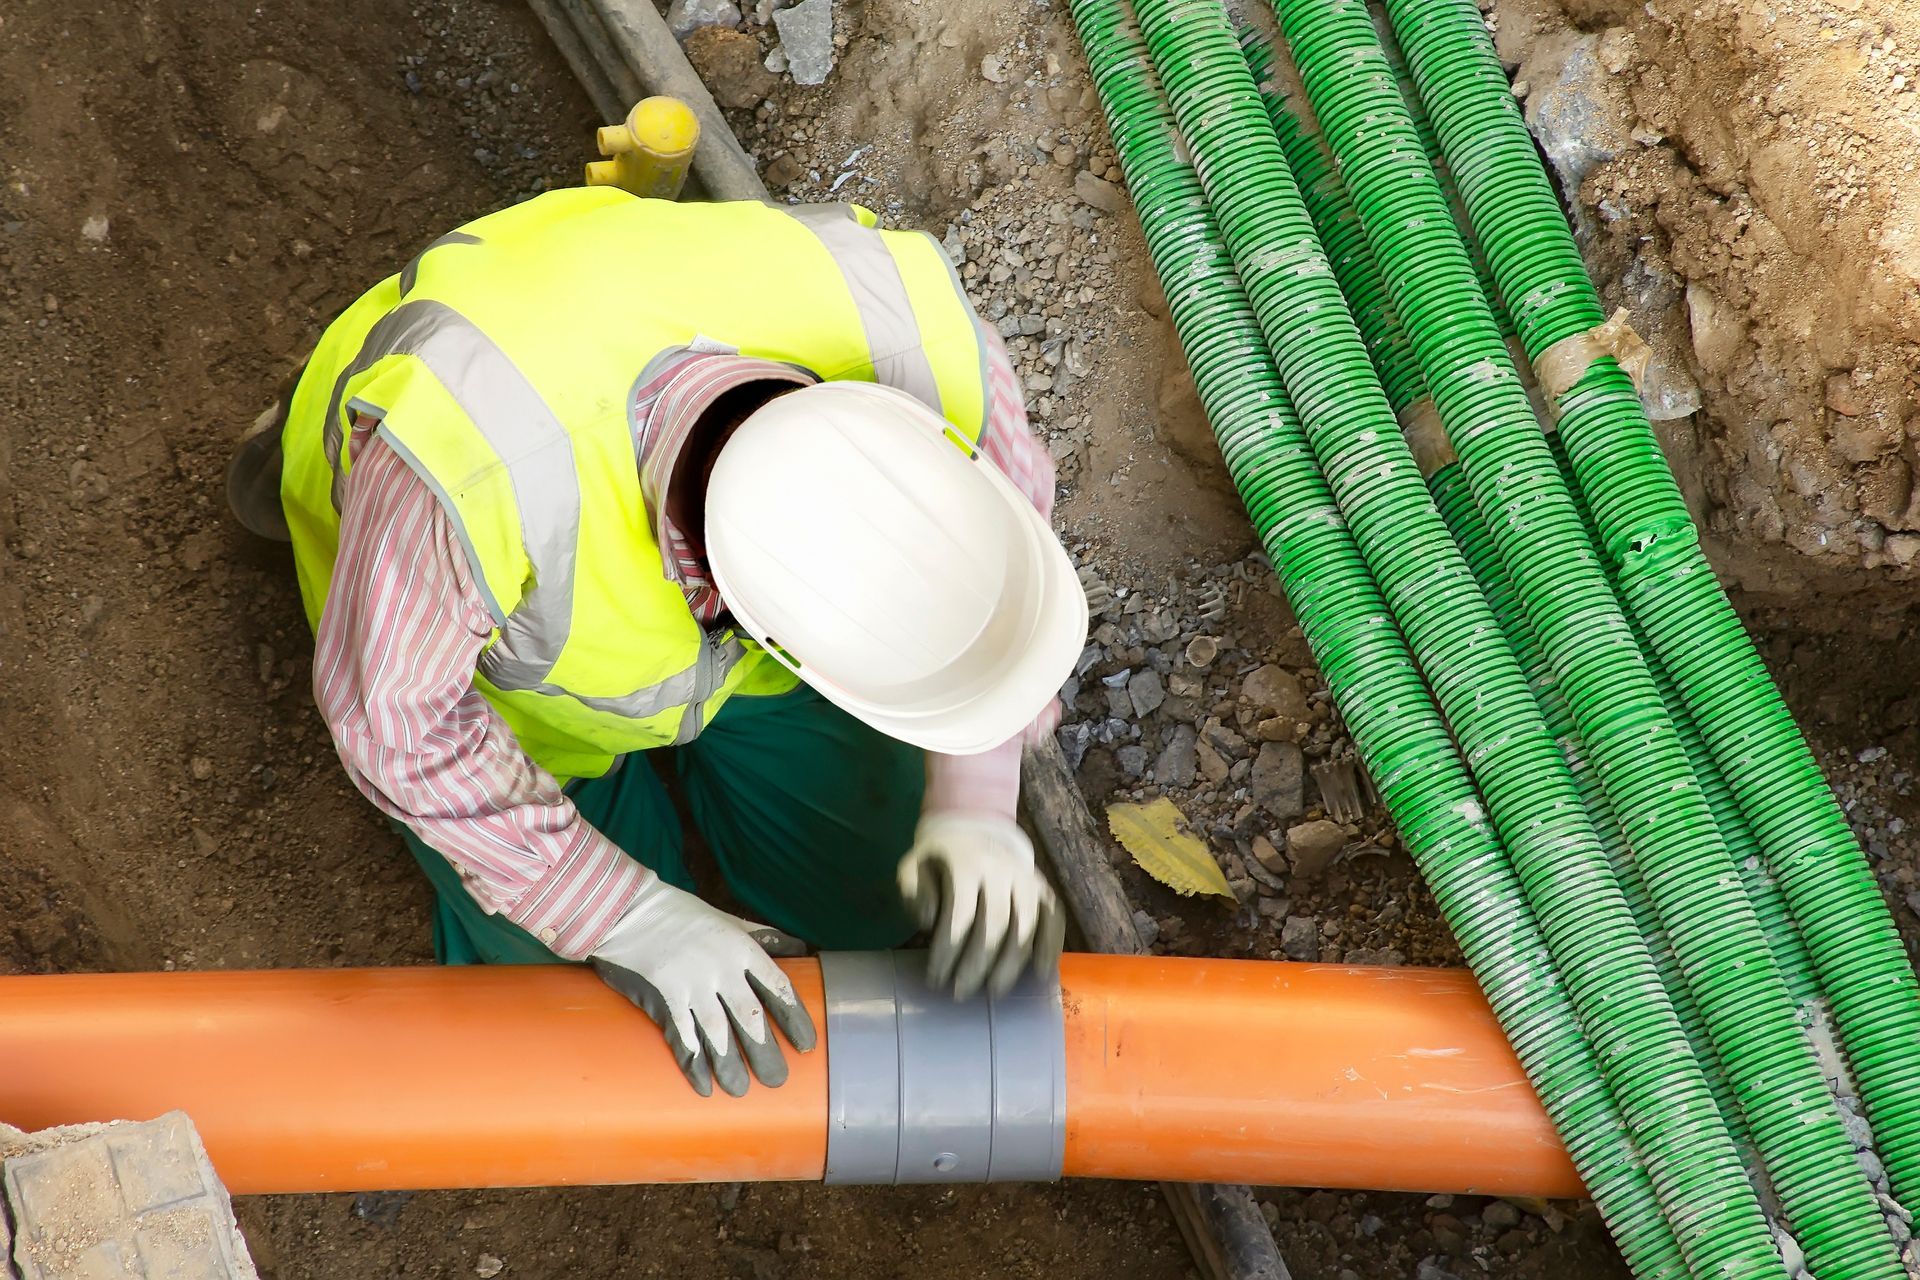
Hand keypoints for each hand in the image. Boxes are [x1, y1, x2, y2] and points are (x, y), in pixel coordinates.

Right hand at [590, 878, 815, 1096]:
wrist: (629, 910)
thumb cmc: (683, 915)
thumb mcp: (730, 920)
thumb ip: (764, 937)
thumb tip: (801, 948)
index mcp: (742, 948)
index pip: (777, 987)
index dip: (794, 1019)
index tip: (805, 1046)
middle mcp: (721, 967)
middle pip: (750, 1016)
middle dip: (765, 1051)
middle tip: (777, 1080)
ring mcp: (692, 982)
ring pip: (718, 1032)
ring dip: (730, 1064)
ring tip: (741, 1090)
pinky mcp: (664, 995)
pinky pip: (683, 1035)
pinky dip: (694, 1063)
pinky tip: (704, 1085)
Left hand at [896, 812, 1064, 999]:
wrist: (976, 828)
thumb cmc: (939, 859)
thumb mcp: (913, 866)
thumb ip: (913, 892)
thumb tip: (928, 921)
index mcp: (966, 862)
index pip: (960, 914)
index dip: (948, 952)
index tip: (935, 979)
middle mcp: (1002, 869)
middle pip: (995, 925)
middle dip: (977, 965)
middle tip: (961, 993)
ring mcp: (1027, 878)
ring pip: (1026, 926)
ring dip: (1011, 964)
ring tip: (994, 992)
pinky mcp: (1043, 888)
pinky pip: (1054, 919)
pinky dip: (1051, 947)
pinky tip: (1040, 974)